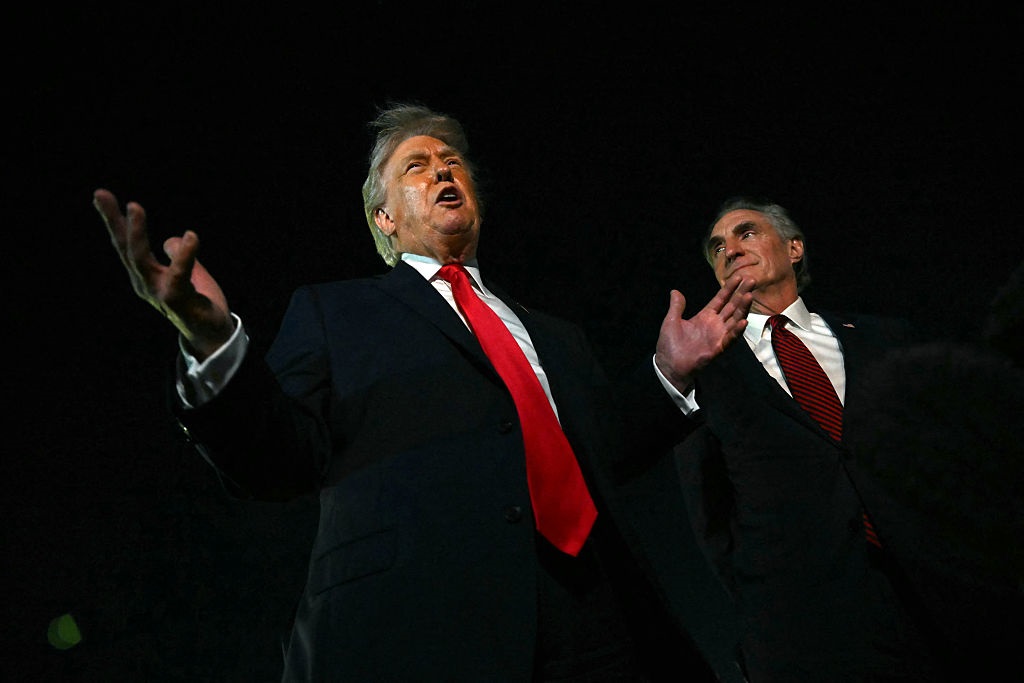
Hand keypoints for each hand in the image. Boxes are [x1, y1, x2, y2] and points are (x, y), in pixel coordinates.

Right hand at [93, 188, 234, 358]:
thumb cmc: (198, 303)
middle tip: (101, 194)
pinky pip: (178, 274)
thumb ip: (178, 256)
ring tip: (135, 207)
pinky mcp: (177, 300)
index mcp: (145, 275)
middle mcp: (146, 283)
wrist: (213, 335)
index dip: (114, 220)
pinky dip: (184, 255)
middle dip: (113, 220)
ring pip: (140, 259)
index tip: (101, 195)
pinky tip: (192, 236)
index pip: (126, 244)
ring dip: (136, 233)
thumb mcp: (188, 273)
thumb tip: (172, 240)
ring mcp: (158, 292)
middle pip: (124, 248)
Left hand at [654, 275, 754, 391]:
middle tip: (752, 280)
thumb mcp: (671, 321)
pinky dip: (737, 331)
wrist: (668, 366)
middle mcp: (714, 325)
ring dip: (743, 308)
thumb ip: (677, 306)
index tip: (739, 276)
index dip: (729, 288)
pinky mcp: (718, 348)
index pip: (720, 299)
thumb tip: (675, 291)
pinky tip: (743, 321)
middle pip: (731, 306)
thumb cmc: (670, 345)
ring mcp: (718, 336)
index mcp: (704, 317)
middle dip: (741, 293)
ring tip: (749, 295)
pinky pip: (730, 338)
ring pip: (734, 319)